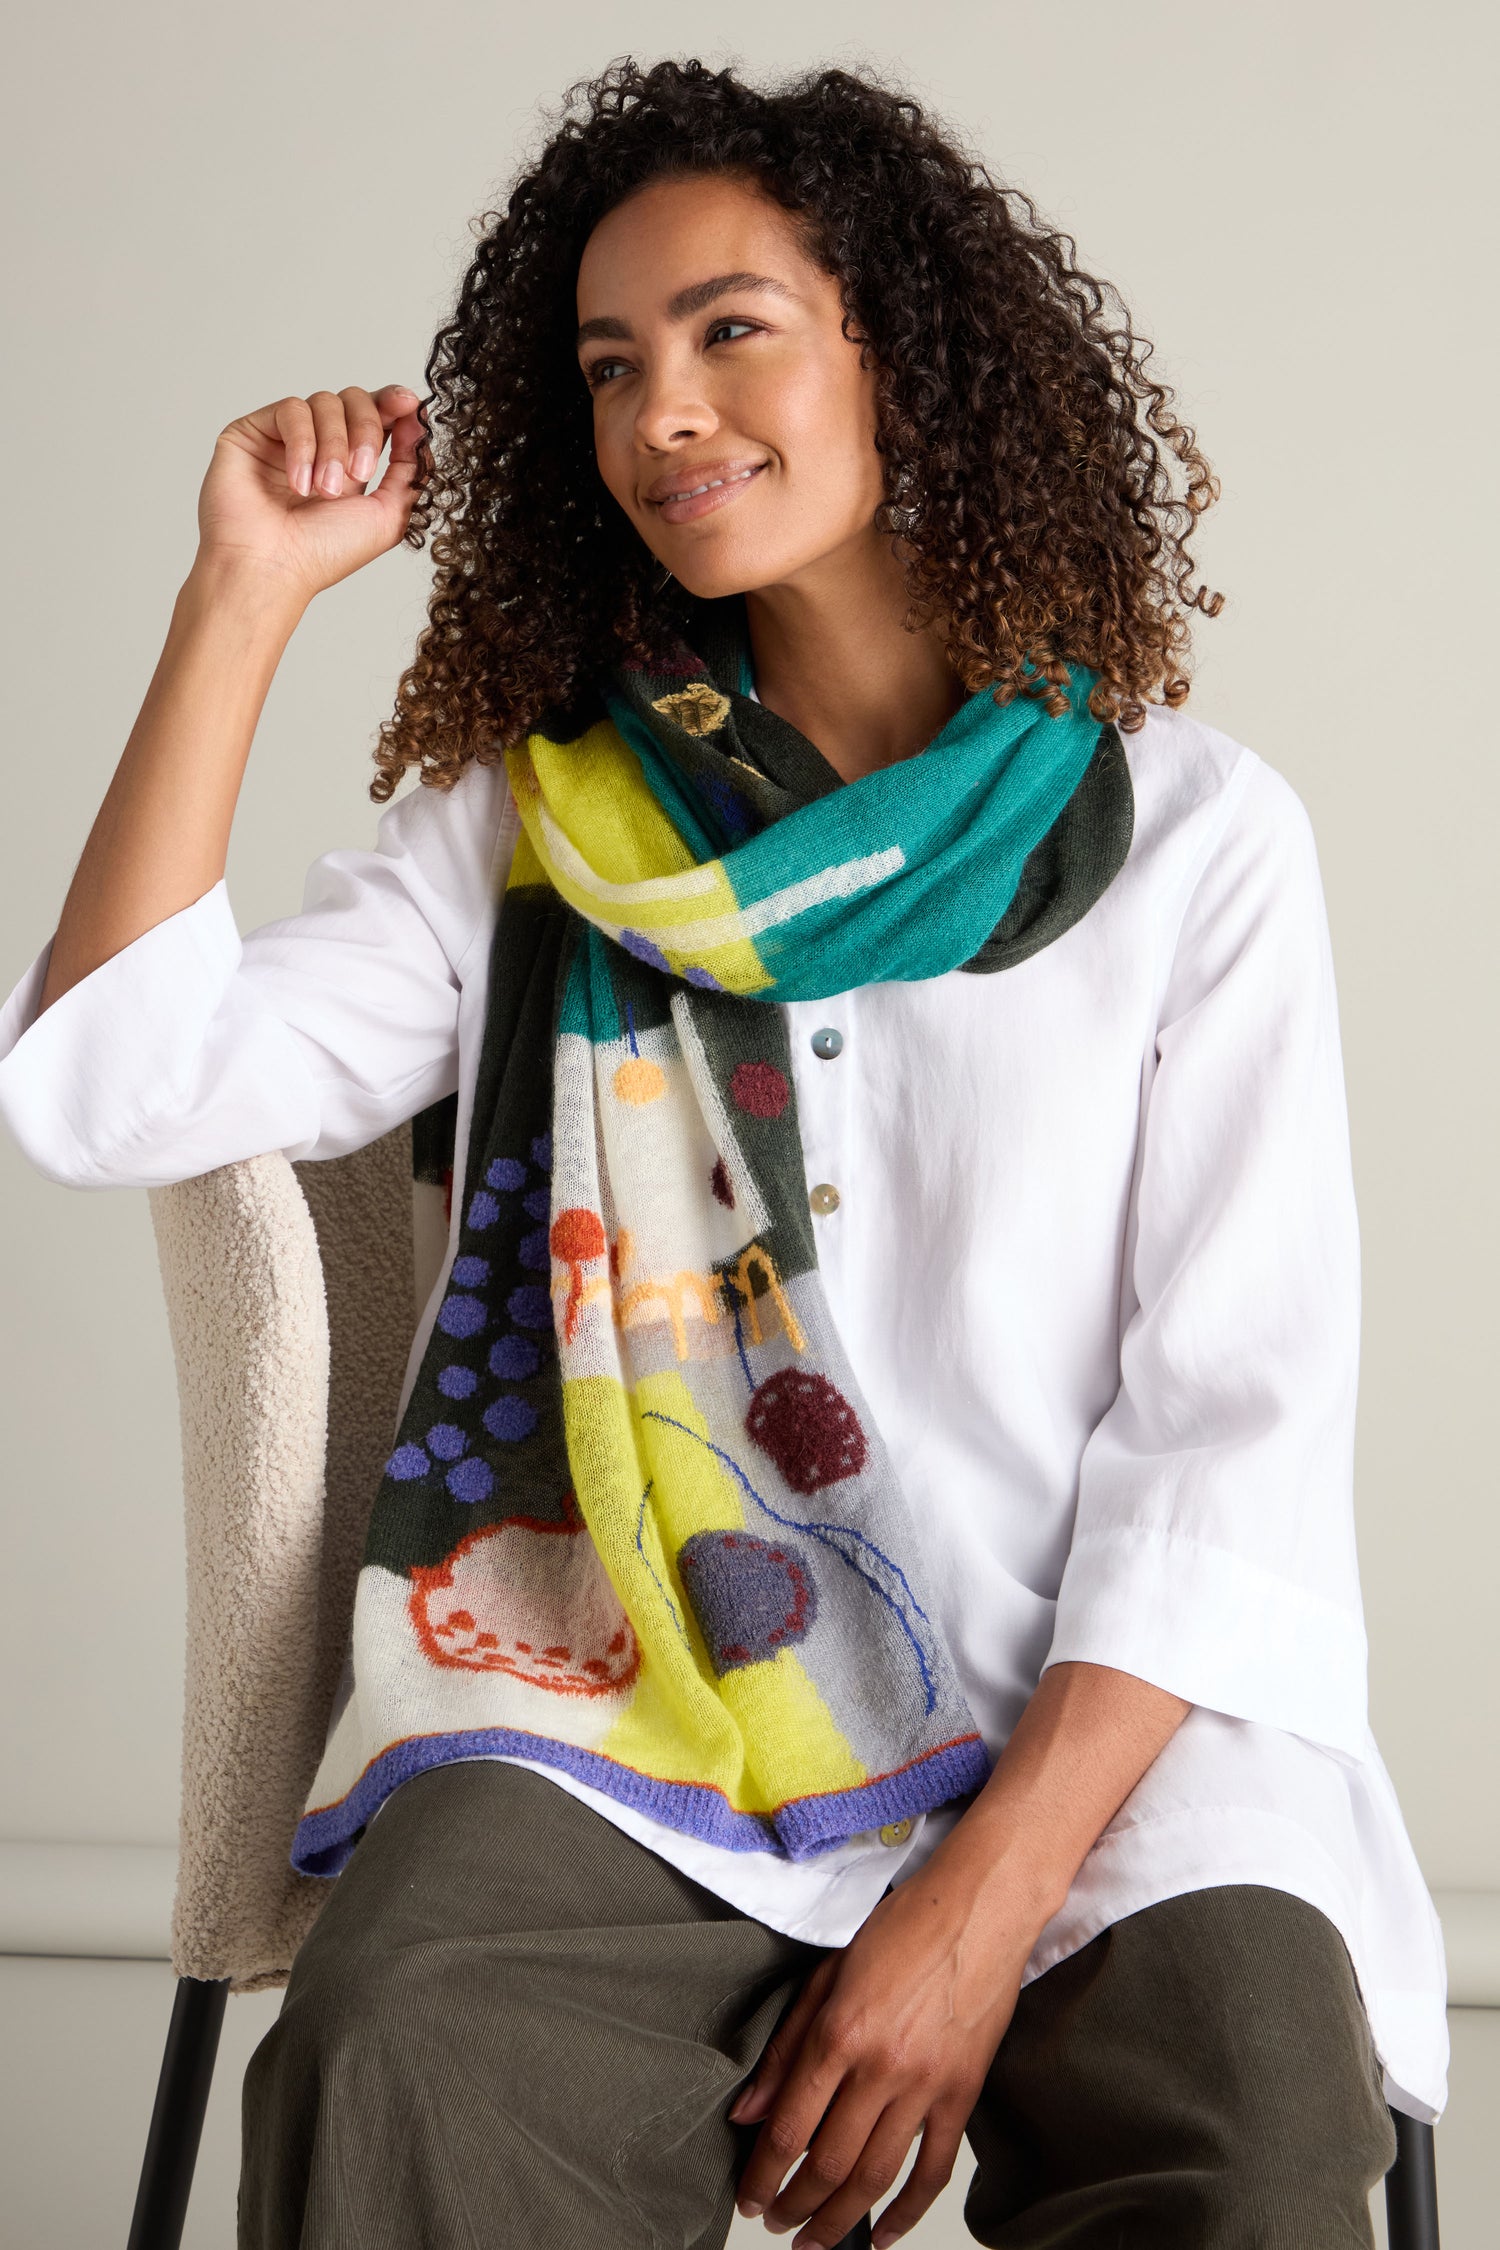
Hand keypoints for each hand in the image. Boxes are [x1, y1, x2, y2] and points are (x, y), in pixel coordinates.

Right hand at [192, 383, 425, 609]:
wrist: (273, 569)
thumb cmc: (323, 553)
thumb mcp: (387, 515)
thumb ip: (409, 470)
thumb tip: (418, 423)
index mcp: (350, 464)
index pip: (376, 415)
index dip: (394, 403)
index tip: (409, 404)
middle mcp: (318, 446)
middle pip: (355, 399)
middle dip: (367, 430)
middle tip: (360, 474)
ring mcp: (285, 437)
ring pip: (325, 402)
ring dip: (333, 446)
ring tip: (323, 491)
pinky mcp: (253, 430)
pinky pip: (291, 410)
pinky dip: (303, 445)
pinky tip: (299, 483)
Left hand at [727, 1864, 1035, 2246]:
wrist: (979, 1907)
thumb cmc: (905, 1926)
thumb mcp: (827, 1972)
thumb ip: (785, 2046)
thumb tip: (750, 2110)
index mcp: (840, 2032)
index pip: (788, 2128)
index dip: (762, 2175)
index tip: (749, 2196)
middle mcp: (881, 2066)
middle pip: (828, 2164)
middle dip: (793, 2206)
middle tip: (775, 2223)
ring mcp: (926, 2084)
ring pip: (875, 2177)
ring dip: (840, 2220)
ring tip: (814, 2239)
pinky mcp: (963, 2093)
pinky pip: (934, 2169)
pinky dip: (908, 2211)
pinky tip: (885, 2235)